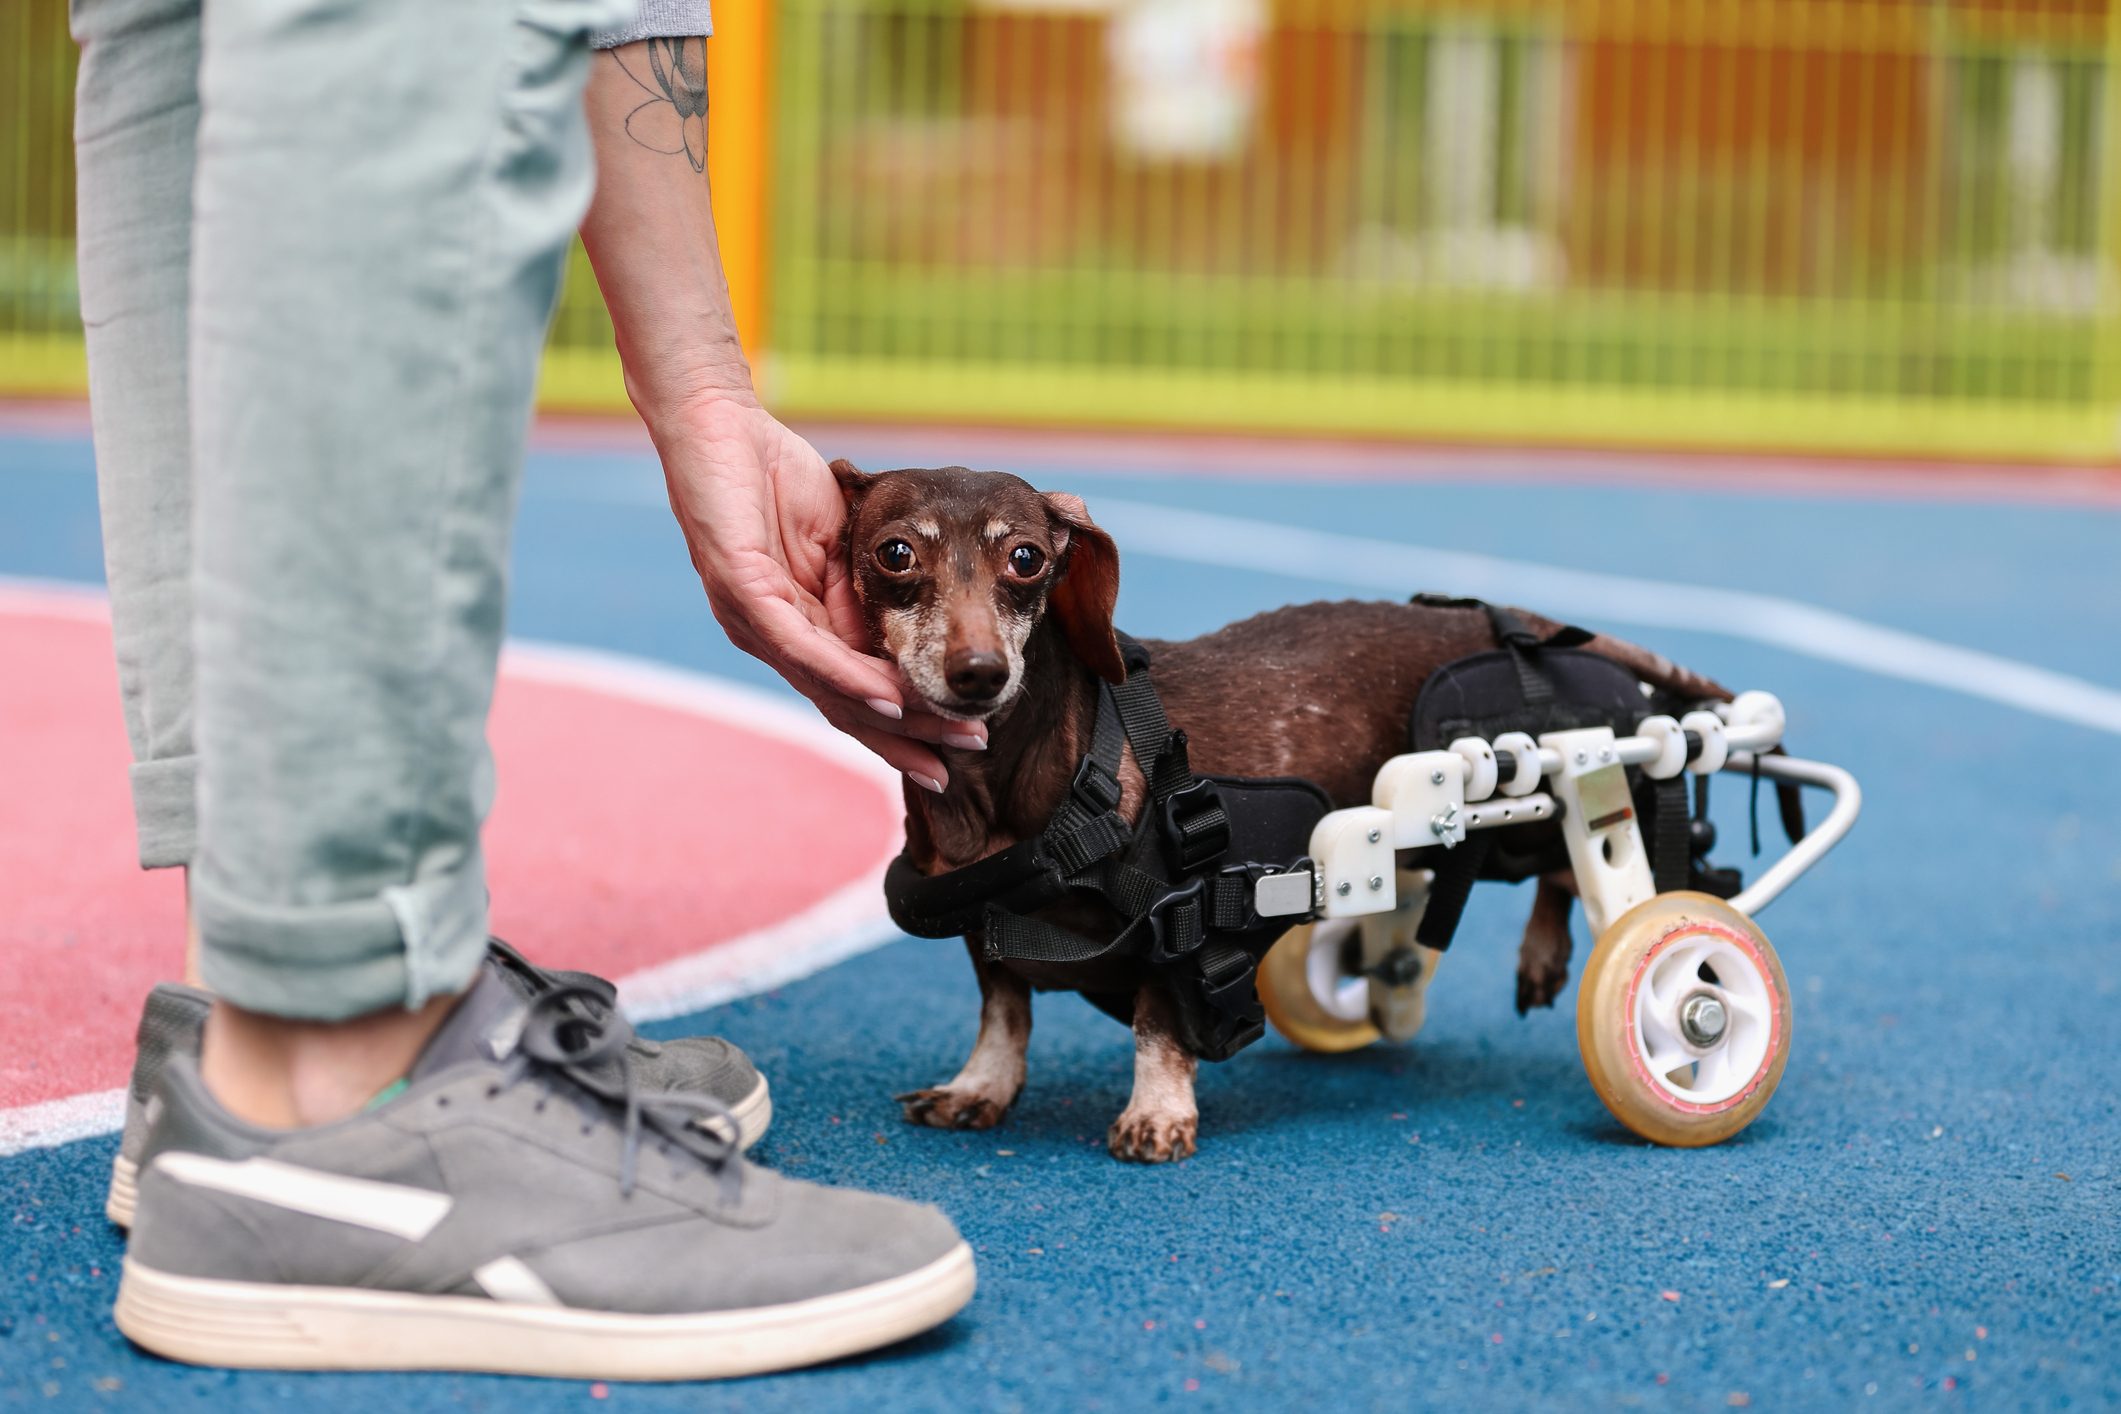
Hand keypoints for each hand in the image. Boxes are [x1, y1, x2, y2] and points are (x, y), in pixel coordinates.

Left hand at [650, 397, 981, 788]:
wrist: (717, 425)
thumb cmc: (774, 476)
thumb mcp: (838, 541)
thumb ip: (863, 591)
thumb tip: (902, 637)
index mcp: (792, 627)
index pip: (853, 693)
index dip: (905, 723)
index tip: (956, 742)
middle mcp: (770, 637)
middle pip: (845, 707)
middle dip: (908, 738)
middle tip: (963, 757)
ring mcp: (753, 621)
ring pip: (829, 688)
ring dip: (892, 718)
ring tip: (942, 734)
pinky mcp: (743, 592)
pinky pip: (802, 648)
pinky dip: (847, 678)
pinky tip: (887, 698)